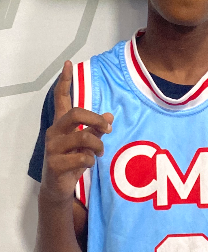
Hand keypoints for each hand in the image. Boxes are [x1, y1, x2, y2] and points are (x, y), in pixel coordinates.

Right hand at [41, 61, 112, 203]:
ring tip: (100, 152)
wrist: (58, 188)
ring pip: (83, 136)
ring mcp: (52, 147)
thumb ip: (96, 129)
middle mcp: (54, 132)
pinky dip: (91, 160)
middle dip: (96, 119)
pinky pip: (82, 157)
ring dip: (98, 145)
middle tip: (107, 129)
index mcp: (61, 124)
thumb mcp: (86, 143)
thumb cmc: (72, 161)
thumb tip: (111, 116)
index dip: (65, 81)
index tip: (69, 64)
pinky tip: (89, 163)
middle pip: (75, 113)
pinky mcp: (55, 164)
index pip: (61, 98)